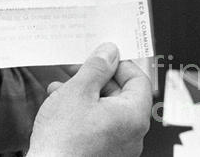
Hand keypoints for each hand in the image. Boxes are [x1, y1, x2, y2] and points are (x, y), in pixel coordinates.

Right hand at [26, 43, 151, 156]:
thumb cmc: (64, 139)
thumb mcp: (78, 91)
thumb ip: (96, 68)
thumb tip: (109, 52)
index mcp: (133, 116)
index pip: (138, 79)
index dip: (119, 63)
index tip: (101, 55)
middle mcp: (132, 134)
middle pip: (122, 94)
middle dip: (96, 78)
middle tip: (77, 68)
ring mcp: (119, 146)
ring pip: (107, 109)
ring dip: (85, 93)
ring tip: (61, 87)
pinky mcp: (104, 153)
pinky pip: (100, 125)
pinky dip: (83, 111)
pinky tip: (61, 105)